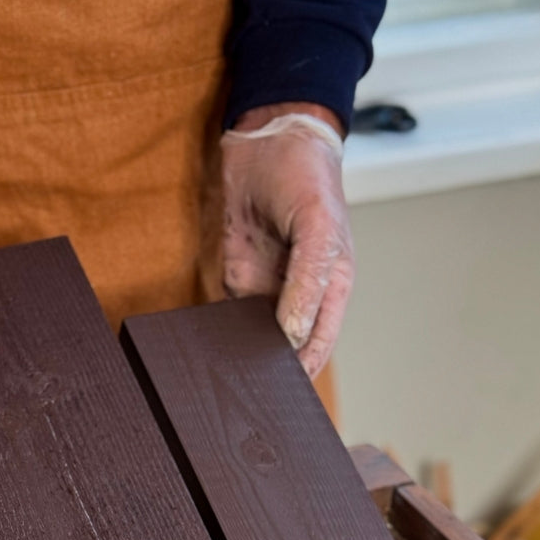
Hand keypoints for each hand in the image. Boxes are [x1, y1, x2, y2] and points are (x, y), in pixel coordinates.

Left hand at [221, 104, 352, 379]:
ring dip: (243, 356)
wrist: (268, 138)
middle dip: (272, 373)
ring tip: (227, 385)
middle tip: (251, 401)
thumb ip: (308, 283)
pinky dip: (219, 333)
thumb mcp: (318, 229)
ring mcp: (267, 288)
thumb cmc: (308, 179)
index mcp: (333, 288)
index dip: (304, 373)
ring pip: (256, 337)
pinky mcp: (237, 277)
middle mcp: (300, 295)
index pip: (318, 345)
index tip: (285, 400)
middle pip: (287, 348)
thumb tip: (292, 336)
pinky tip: (206, 351)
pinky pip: (228, 314)